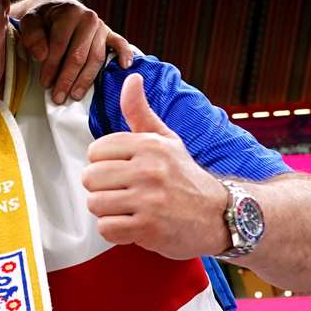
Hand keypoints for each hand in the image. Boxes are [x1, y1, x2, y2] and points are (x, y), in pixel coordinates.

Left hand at [11, 0, 135, 103]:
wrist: (56, 10)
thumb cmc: (42, 20)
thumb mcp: (30, 23)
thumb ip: (33, 37)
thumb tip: (42, 56)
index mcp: (69, 13)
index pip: (60, 45)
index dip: (51, 67)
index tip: (45, 84)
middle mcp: (88, 19)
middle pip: (79, 55)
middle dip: (67, 78)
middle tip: (59, 97)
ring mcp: (101, 27)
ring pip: (96, 58)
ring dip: (86, 79)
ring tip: (75, 95)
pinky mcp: (110, 34)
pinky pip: (120, 44)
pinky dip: (124, 55)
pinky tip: (124, 67)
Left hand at [81, 73, 227, 257]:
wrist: (220, 216)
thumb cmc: (186, 177)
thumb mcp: (167, 140)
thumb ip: (141, 112)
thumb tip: (131, 79)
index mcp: (149, 145)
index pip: (95, 151)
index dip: (104, 164)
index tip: (122, 170)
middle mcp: (149, 170)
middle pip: (90, 178)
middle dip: (102, 188)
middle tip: (124, 192)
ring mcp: (149, 200)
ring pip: (95, 204)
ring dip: (108, 211)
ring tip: (130, 208)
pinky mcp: (148, 229)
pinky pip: (106, 229)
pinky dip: (116, 232)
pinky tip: (134, 225)